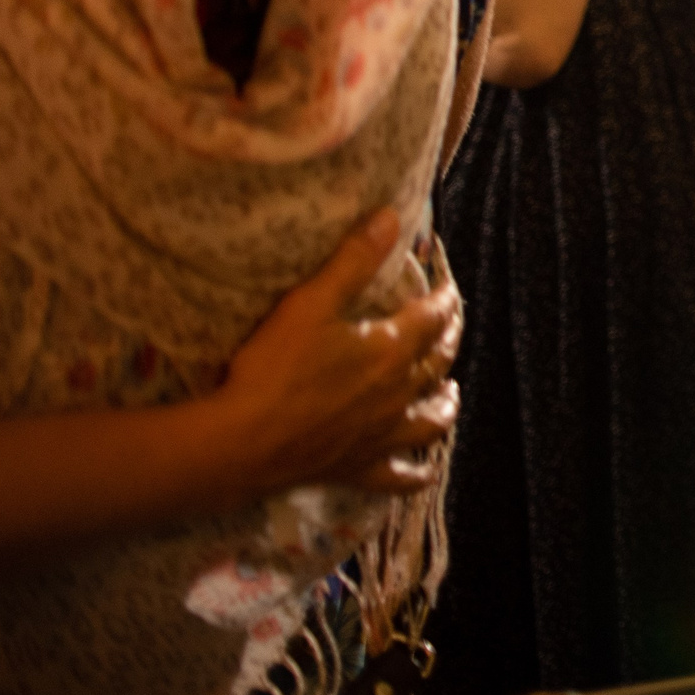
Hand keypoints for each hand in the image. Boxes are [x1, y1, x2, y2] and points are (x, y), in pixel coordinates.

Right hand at [217, 209, 462, 497]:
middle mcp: (398, 394)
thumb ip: (353, 259)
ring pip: (431, 419)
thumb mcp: (311, 302)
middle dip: (448, 338)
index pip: (433, 317)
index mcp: (391, 350)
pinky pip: (400, 477)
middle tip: (450, 324)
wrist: (245, 442)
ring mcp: (383, 435)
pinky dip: (417, 474)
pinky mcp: (361, 468)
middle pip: (437, 362)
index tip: (448, 286)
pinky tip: (424, 472)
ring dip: (445, 402)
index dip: (445, 298)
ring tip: (450, 392)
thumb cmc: (275, 369)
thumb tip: (391, 217)